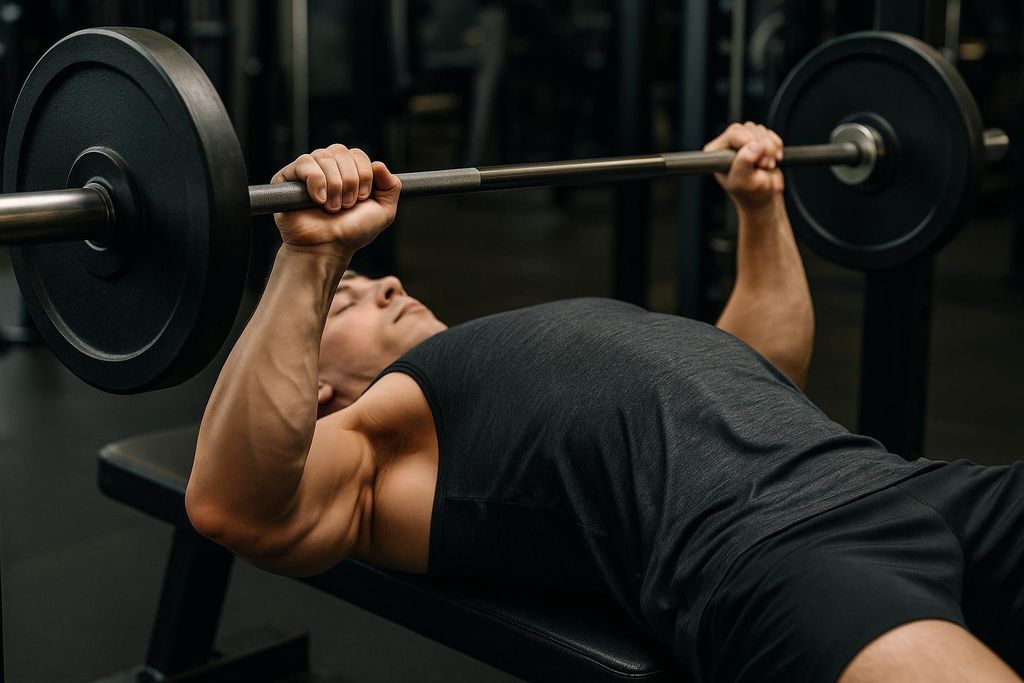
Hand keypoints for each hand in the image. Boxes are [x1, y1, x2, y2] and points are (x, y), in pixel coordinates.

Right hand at [271, 145, 400, 255]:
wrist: (327, 248)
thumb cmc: (351, 233)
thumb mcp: (383, 212)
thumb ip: (391, 186)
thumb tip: (379, 163)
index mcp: (347, 172)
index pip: (357, 154)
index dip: (364, 174)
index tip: (362, 198)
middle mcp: (327, 168)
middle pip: (341, 151)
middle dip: (350, 181)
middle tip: (347, 205)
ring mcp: (307, 172)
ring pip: (324, 156)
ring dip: (334, 185)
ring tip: (332, 207)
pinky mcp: (287, 178)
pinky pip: (305, 163)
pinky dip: (316, 181)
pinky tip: (317, 200)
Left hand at [704, 122, 784, 210]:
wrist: (765, 196)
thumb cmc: (751, 194)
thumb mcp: (744, 182)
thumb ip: (744, 164)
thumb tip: (753, 146)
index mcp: (716, 153)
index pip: (734, 134)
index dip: (750, 143)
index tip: (757, 161)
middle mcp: (727, 145)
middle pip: (748, 129)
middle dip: (762, 147)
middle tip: (764, 165)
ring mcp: (742, 142)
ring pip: (759, 130)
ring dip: (770, 148)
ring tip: (767, 165)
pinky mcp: (756, 141)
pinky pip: (768, 132)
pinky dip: (775, 144)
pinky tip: (773, 158)